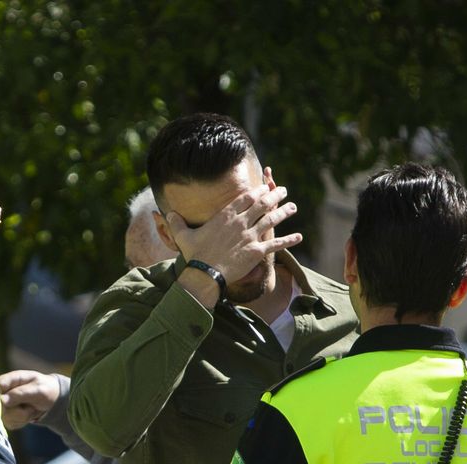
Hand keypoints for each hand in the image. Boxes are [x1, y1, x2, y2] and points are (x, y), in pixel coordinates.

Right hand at [0, 370, 62, 429]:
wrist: (52, 399)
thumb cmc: (45, 389)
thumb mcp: (37, 389)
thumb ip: (20, 393)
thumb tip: (2, 400)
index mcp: (8, 380)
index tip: (10, 405)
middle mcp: (1, 392)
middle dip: (17, 411)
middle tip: (31, 407)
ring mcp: (2, 405)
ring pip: (4, 418)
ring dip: (22, 417)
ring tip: (31, 408)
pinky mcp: (5, 416)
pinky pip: (10, 424)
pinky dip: (22, 421)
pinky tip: (28, 414)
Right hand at [164, 179, 300, 288]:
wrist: (205, 274)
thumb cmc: (195, 255)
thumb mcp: (183, 236)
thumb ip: (177, 223)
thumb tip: (167, 213)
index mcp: (225, 216)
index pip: (246, 197)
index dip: (258, 190)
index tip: (265, 186)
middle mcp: (240, 222)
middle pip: (262, 204)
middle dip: (275, 195)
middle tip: (284, 191)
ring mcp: (250, 236)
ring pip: (272, 219)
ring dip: (284, 212)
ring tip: (293, 206)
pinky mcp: (256, 252)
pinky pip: (276, 244)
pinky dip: (289, 240)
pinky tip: (299, 237)